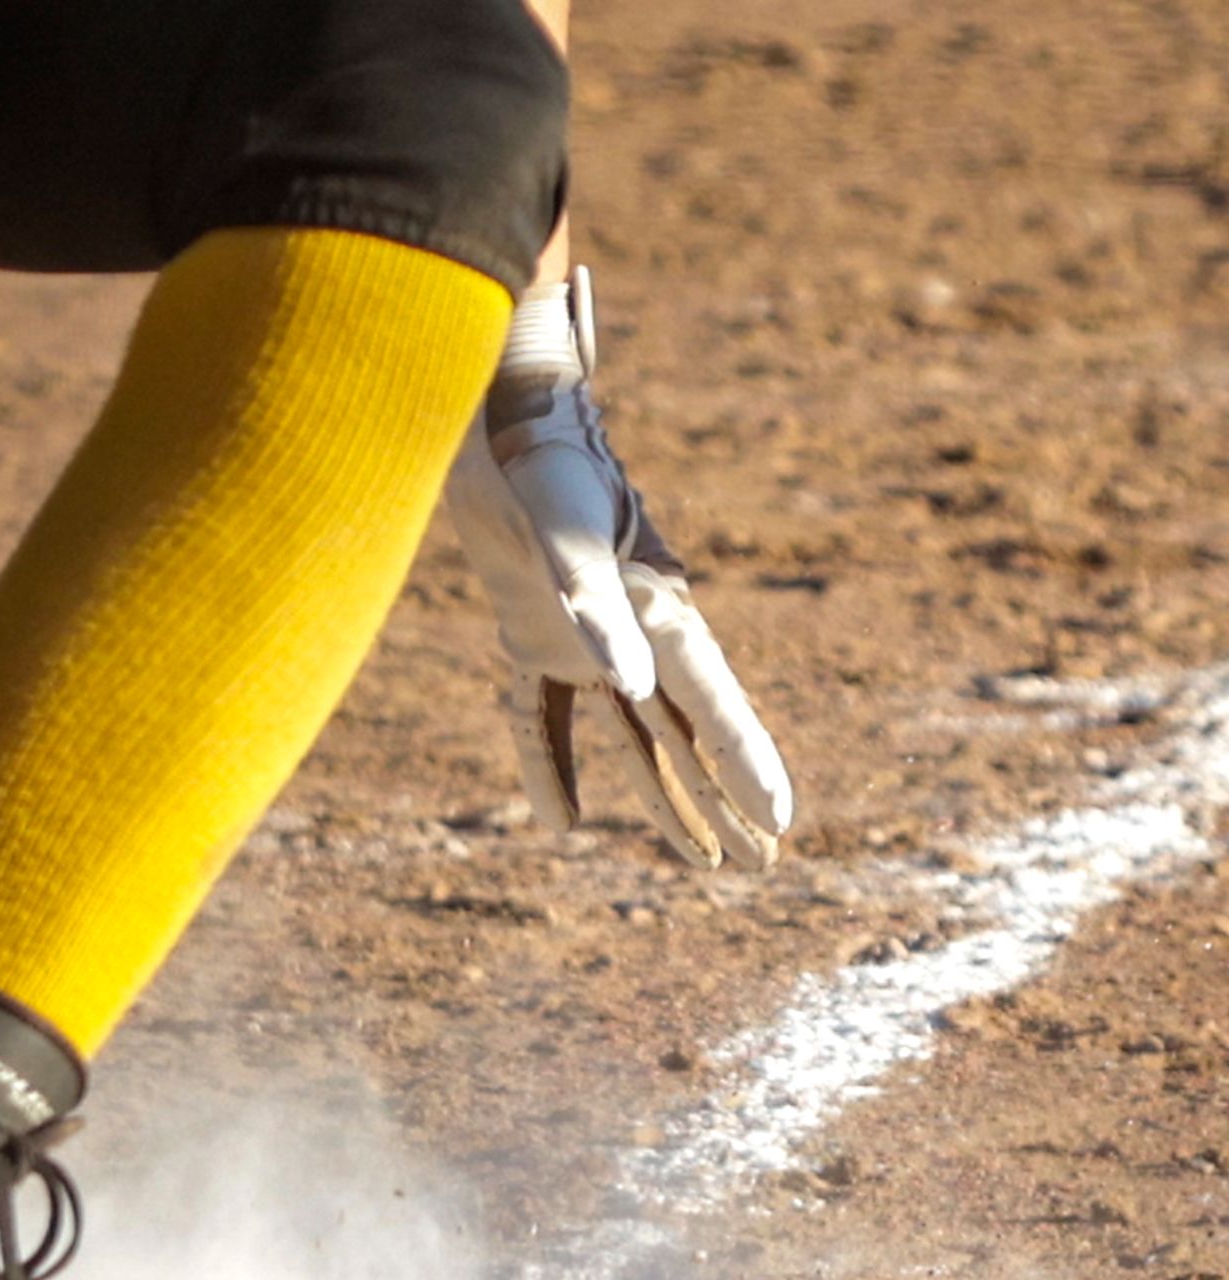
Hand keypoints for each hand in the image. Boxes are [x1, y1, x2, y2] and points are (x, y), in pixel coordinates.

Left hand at [439, 273, 791, 871]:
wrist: (496, 416)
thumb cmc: (541, 467)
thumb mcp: (563, 536)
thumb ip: (593, 607)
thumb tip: (627, 688)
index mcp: (661, 610)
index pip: (714, 705)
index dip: (747, 765)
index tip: (782, 823)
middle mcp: (634, 633)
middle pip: (689, 734)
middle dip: (726, 800)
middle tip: (766, 864)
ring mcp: (585, 638)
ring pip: (634, 738)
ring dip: (665, 798)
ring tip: (704, 860)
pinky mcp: (530, 634)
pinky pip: (540, 717)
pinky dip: (549, 766)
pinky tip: (562, 824)